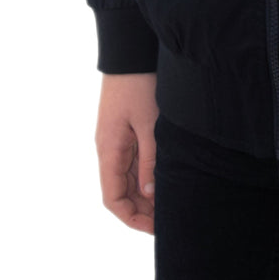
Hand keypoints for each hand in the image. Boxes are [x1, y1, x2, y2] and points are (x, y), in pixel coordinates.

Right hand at [95, 72, 158, 233]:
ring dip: (145, 192)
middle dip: (142, 208)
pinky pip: (133, 160)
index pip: (113, 199)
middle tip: (169, 217)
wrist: (130, 52)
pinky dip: (146, 173)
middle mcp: (108, 148)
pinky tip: (164, 177)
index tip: (155, 228)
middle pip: (121, 191)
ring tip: (170, 201)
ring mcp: (116, 139)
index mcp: (108, 150)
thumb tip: (149, 194)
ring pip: (127, 177)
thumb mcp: (149, 123)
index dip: (131, 218)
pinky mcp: (125, 129)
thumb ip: (150, 159)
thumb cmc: (139, 84)